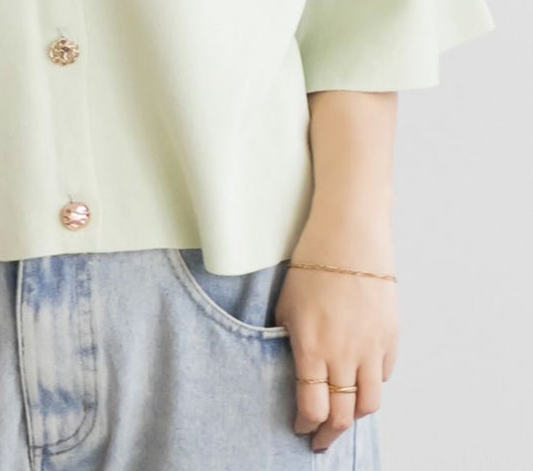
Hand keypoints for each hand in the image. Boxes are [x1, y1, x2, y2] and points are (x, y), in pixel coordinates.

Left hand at [273, 206, 399, 453]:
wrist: (348, 235)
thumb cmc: (310, 263)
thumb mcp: (286, 304)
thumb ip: (290, 341)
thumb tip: (294, 369)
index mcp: (312, 347)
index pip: (312, 407)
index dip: (305, 424)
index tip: (300, 427)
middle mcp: (344, 354)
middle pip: (342, 415)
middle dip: (329, 434)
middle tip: (320, 441)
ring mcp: (371, 347)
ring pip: (369, 403)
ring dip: (355, 417)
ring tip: (344, 420)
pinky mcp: (390, 335)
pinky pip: (384, 375)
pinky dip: (372, 385)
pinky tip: (361, 384)